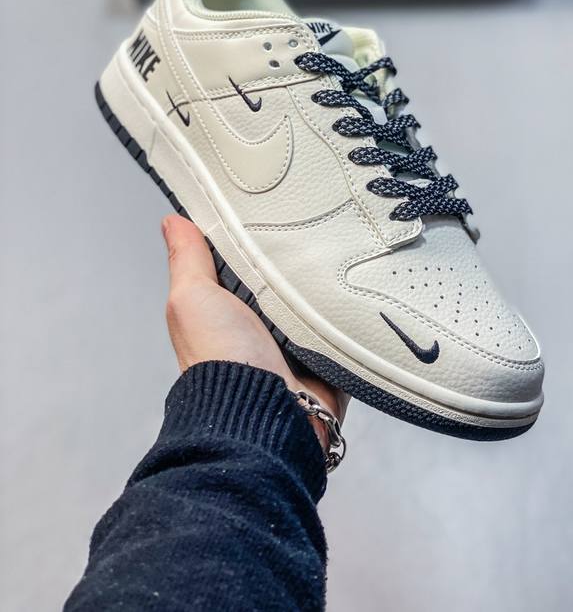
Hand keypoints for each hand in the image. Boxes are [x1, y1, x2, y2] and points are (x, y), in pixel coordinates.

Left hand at [162, 215, 347, 447]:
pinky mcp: (327, 355)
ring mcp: (296, 340)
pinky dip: (348, 312)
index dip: (252, 235)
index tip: (268, 205)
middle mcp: (260, 324)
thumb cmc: (221, 360)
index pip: (243, 259)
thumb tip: (173, 223)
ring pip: (317, 296)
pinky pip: (345, 323)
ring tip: (337, 254)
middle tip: (311, 227)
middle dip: (296, 257)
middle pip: (283, 275)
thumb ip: (187, 259)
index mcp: (226, 308)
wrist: (265, 412)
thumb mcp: (193, 298)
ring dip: (325, 284)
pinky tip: (355, 290)